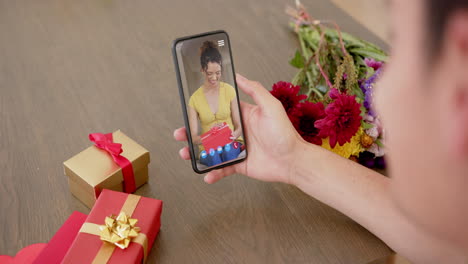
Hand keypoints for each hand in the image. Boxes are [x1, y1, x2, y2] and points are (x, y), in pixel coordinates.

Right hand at [174, 74, 302, 183]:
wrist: (293, 160)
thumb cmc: (284, 133)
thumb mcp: (270, 106)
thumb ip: (254, 90)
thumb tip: (238, 75)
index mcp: (242, 116)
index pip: (218, 110)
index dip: (203, 110)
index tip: (189, 110)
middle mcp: (237, 131)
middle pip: (210, 131)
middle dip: (192, 133)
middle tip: (179, 134)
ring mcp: (237, 148)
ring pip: (211, 150)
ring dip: (197, 153)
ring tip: (186, 153)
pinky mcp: (239, 164)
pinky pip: (222, 168)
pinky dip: (213, 173)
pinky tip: (206, 176)